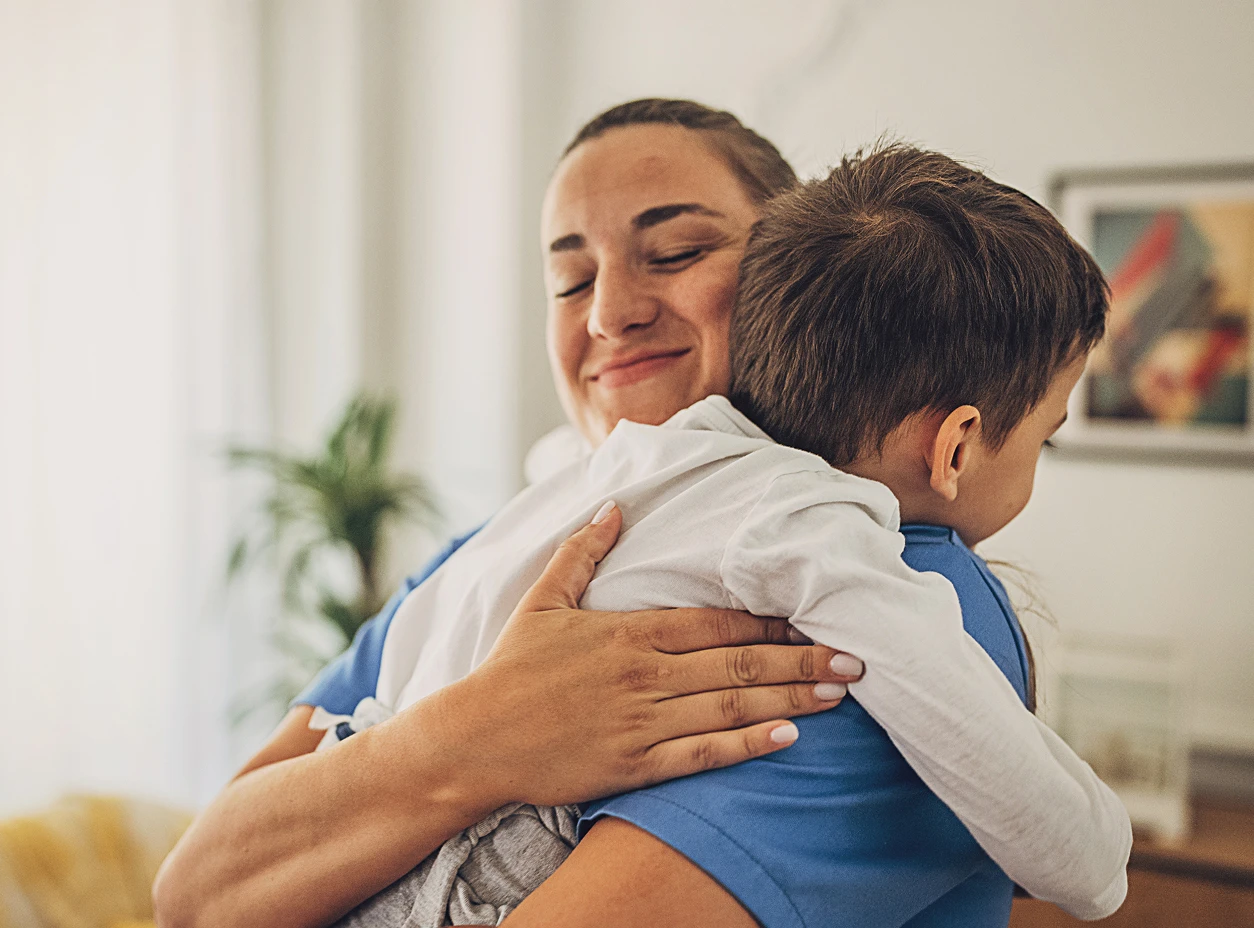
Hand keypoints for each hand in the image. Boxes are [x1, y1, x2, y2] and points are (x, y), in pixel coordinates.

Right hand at [444, 501, 863, 807]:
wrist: (473, 739)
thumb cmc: (509, 668)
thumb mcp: (542, 599)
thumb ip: (582, 551)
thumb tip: (616, 505)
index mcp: (629, 632)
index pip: (716, 620)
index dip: (769, 618)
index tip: (811, 615)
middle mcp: (645, 674)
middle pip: (739, 660)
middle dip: (801, 659)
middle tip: (854, 657)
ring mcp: (643, 721)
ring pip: (731, 705)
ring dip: (790, 698)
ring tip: (838, 693)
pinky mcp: (634, 763)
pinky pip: (702, 754)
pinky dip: (746, 745)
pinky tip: (786, 737)